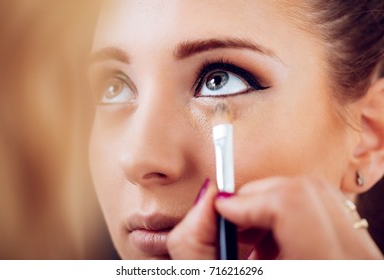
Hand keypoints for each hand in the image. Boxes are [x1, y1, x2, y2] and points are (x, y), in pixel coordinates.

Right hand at [168, 176, 382, 258]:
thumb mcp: (225, 279)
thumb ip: (203, 242)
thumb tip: (211, 196)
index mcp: (322, 269)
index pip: (291, 204)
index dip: (248, 199)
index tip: (223, 210)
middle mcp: (354, 260)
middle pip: (305, 191)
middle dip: (258, 198)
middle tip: (234, 221)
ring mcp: (362, 254)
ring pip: (317, 197)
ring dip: (273, 207)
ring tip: (252, 239)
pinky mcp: (358, 251)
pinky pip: (327, 212)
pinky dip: (291, 218)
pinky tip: (273, 246)